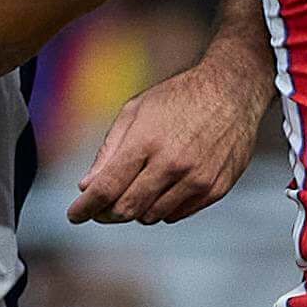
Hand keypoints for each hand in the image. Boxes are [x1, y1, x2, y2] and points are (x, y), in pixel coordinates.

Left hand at [67, 61, 268, 223]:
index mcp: (146, 141)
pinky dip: (162, 209)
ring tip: (135, 192)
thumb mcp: (136, 110)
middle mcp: (172, 164)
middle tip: (100, 209)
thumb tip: (87, 186)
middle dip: (106, 213)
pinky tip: (162, 190)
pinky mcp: (215, 188)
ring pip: (151, 216)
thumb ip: (109, 150)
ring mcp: (196, 179)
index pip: (107, 188)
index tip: (74, 215)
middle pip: (127, 209)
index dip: (85, 207)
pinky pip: (178, 214)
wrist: (232, 91)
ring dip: (136, 210)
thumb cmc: (179, 97)